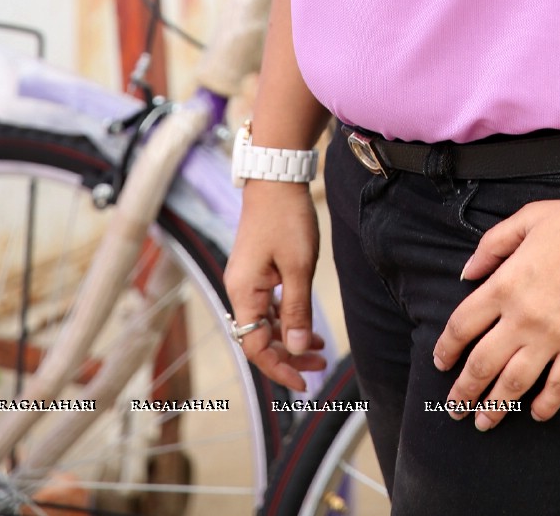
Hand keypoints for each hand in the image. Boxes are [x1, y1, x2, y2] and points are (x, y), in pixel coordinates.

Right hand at [222, 180, 327, 391]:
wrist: (277, 178)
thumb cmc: (287, 218)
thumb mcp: (299, 266)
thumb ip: (296, 309)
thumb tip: (295, 347)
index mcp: (244, 293)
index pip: (255, 346)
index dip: (279, 368)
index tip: (305, 381)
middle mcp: (240, 290)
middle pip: (259, 338)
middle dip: (288, 356)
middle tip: (319, 366)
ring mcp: (247, 280)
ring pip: (265, 323)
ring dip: (290, 338)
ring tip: (319, 349)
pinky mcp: (257, 270)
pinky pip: (268, 306)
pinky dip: (287, 318)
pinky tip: (307, 324)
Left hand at [431, 193, 559, 428]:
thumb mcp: (526, 219)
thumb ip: (492, 245)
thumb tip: (467, 272)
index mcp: (504, 285)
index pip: (461, 326)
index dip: (446, 349)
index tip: (441, 363)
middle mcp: (522, 318)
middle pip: (481, 364)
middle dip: (463, 391)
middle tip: (455, 408)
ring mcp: (553, 337)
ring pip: (514, 384)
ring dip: (495, 408)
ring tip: (483, 422)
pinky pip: (559, 386)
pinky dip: (545, 405)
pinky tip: (536, 414)